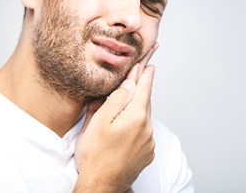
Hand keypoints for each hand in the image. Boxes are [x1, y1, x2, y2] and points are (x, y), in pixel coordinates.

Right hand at [74, 43, 157, 192]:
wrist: (102, 185)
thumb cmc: (96, 154)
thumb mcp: (100, 121)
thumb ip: (117, 100)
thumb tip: (130, 84)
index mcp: (137, 117)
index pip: (144, 89)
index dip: (146, 75)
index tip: (150, 64)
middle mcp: (147, 128)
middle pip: (146, 102)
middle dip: (142, 89)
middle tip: (140, 75)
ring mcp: (149, 142)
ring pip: (145, 117)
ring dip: (139, 107)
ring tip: (129, 102)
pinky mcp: (147, 152)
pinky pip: (145, 131)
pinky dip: (138, 124)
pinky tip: (127, 127)